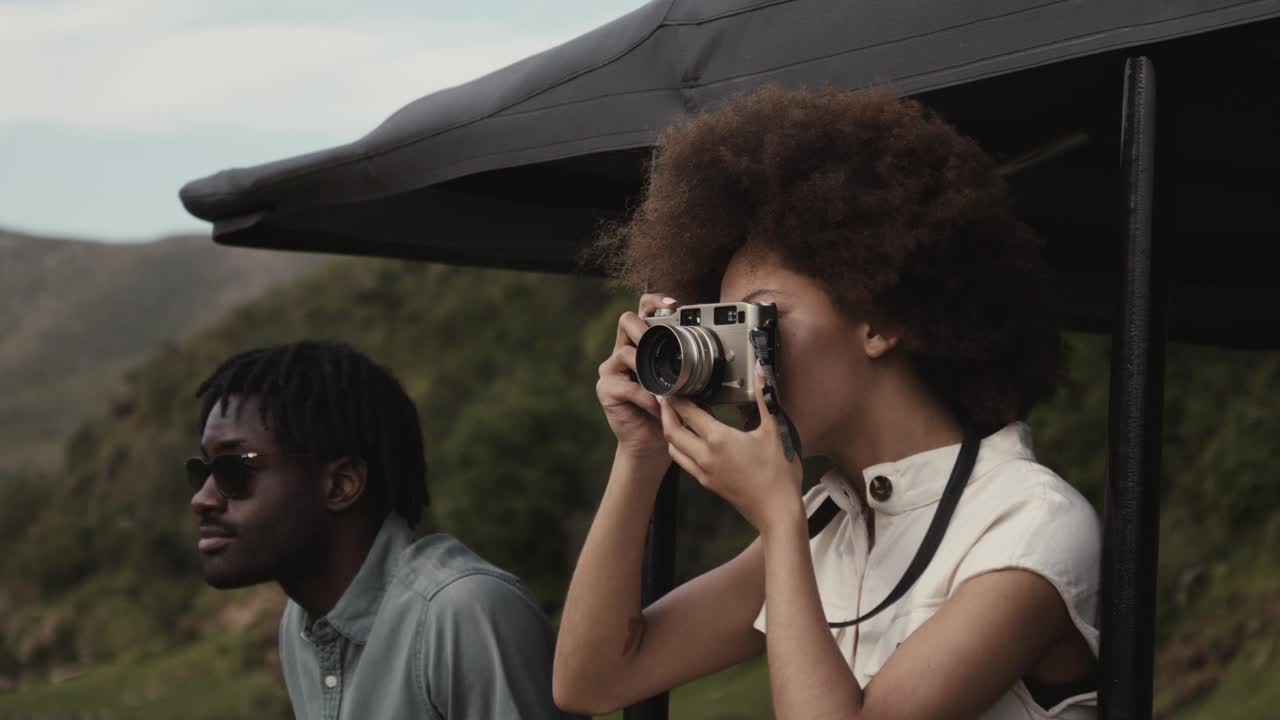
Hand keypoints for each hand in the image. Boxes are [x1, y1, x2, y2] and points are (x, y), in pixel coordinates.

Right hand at [597, 293, 678, 461]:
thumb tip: (716, 354)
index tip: (674, 304)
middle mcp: (624, 350)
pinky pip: (627, 386)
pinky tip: (658, 406)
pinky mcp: (606, 389)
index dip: (655, 302)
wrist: (652, 442)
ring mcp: (612, 369)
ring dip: (649, 370)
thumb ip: (691, 366)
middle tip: (660, 341)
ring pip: (626, 353)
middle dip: (645, 328)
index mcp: (643, 343)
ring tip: (665, 387)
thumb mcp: (684, 383)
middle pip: (626, 321)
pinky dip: (647, 397)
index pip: (643, 310)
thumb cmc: (670, 409)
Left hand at [659, 366, 803, 533]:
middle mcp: (705, 456)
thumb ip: (766, 399)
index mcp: (718, 440)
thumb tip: (761, 371)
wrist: (777, 512)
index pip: (688, 413)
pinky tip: (693, 440)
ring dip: (671, 431)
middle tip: (667, 398)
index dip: (678, 397)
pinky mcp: (708, 483)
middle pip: (671, 431)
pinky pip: (685, 463)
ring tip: (676, 417)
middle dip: (666, 412)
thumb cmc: (778, 474)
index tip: (675, 386)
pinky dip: (681, 448)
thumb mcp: (775, 431)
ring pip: (674, 449)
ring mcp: (704, 472)